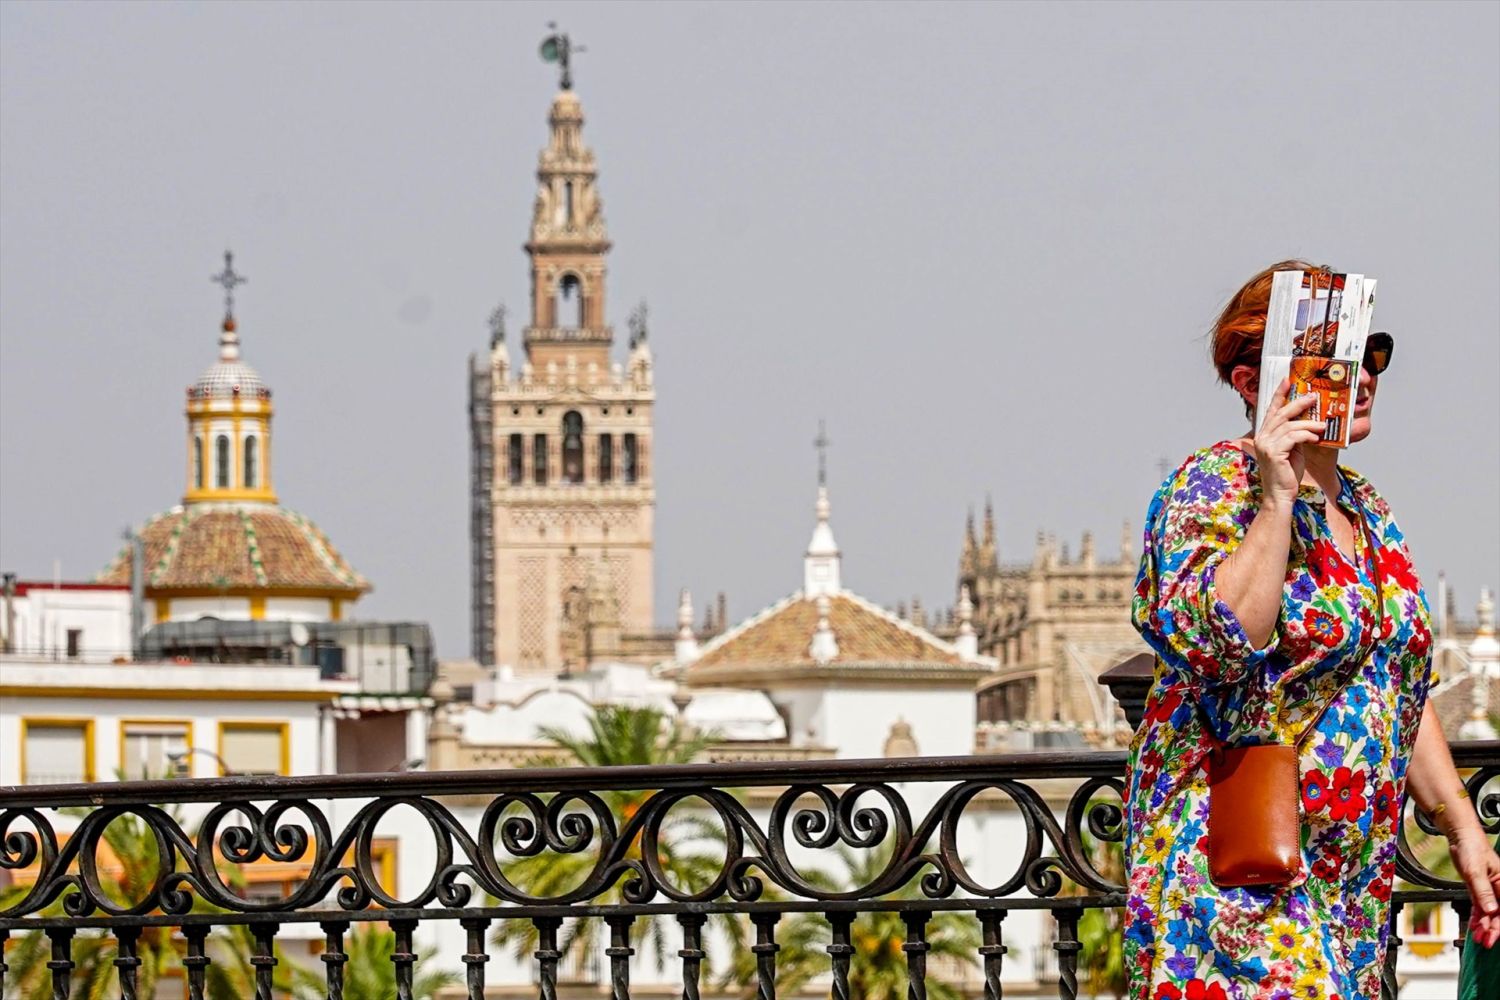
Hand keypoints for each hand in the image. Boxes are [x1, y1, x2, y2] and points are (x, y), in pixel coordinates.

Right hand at [1251, 377, 1324, 509]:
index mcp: (1264, 435)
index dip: (1279, 394)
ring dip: (1310, 424)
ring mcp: (1266, 445)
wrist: (1280, 495)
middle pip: (1281, 413)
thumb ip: (1295, 435)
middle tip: (1314, 397)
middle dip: (1299, 403)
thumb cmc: (1287, 474)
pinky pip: (1294, 437)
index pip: (1271, 410)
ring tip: (1323, 425)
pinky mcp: (1273, 453)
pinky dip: (1307, 435)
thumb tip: (1311, 422)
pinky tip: (1316, 437)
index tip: (1287, 380)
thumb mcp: (1293, 450)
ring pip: (1290, 425)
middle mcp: (1262, 437)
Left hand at [1449, 827, 1499, 946]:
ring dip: (1484, 926)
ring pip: (1489, 913)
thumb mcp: (1475, 871)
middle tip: (1485, 942)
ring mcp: (1489, 890)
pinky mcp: (1478, 889)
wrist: (1460, 837)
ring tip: (1478, 938)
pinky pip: (1479, 907)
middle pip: (1498, 914)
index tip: (1493, 936)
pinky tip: (1474, 928)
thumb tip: (1491, 910)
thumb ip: (1483, 891)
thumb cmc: (1472, 848)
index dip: (1499, 925)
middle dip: (1492, 929)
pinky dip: (1477, 917)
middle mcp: (1499, 889)